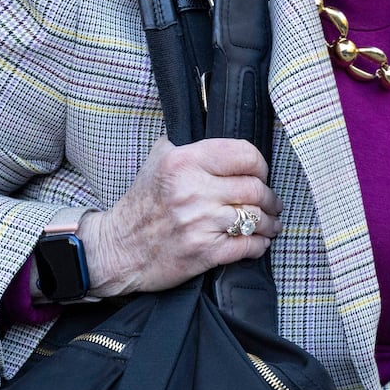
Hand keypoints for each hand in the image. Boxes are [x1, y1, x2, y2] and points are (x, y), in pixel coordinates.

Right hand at [78, 138, 282, 296]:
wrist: (118, 248)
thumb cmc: (142, 202)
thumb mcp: (159, 159)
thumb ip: (190, 144)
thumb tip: (224, 137)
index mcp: (184, 161)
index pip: (244, 154)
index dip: (259, 165)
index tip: (259, 173)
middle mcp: (193, 190)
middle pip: (255, 188)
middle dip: (270, 197)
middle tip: (272, 201)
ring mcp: (199, 223)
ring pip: (255, 218)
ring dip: (270, 222)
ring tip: (271, 222)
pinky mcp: (203, 252)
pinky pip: (247, 246)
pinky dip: (260, 244)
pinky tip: (260, 241)